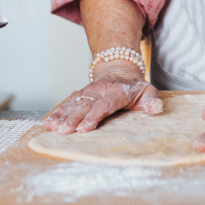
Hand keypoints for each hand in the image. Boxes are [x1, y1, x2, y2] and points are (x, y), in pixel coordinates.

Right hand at [42, 62, 161, 133]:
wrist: (120, 73)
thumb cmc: (135, 89)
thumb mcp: (148, 91)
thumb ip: (152, 100)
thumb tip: (155, 108)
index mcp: (116, 92)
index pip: (104, 105)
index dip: (94, 117)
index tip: (85, 128)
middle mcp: (99, 91)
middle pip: (85, 106)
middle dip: (73, 119)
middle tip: (64, 132)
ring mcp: (87, 93)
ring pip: (73, 105)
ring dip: (62, 117)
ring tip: (52, 129)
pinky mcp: (79, 96)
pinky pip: (66, 105)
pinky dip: (57, 113)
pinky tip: (48, 124)